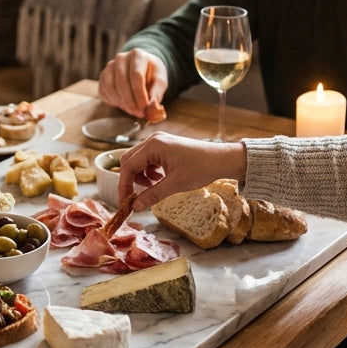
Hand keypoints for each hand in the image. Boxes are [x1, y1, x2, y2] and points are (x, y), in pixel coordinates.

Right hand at [98, 49, 168, 121]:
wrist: (142, 68)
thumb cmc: (152, 74)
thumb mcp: (160, 81)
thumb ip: (157, 93)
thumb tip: (152, 107)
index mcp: (138, 55)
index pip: (136, 76)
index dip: (139, 94)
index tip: (144, 109)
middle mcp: (121, 58)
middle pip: (122, 82)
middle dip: (130, 102)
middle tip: (138, 113)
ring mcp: (110, 66)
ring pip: (111, 87)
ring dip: (121, 103)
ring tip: (132, 110)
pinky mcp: (103, 76)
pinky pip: (104, 90)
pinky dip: (113, 101)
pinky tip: (124, 105)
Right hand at [116, 131, 246, 209]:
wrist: (222, 159)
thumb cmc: (201, 168)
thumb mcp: (175, 185)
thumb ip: (152, 195)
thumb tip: (135, 206)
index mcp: (153, 146)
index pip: (128, 166)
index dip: (124, 185)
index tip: (125, 202)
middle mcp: (153, 140)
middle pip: (129, 161)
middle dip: (130, 180)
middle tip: (135, 197)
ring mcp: (159, 142)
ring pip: (138, 160)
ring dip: (140, 176)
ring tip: (152, 188)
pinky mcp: (165, 146)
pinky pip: (148, 159)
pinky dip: (149, 171)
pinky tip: (159, 180)